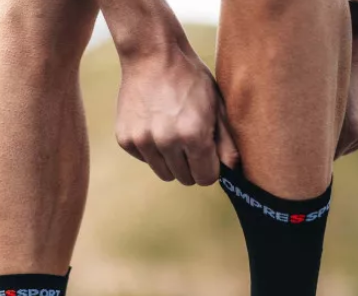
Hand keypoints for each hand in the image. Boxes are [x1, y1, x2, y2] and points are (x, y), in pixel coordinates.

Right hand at [115, 43, 238, 185]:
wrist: (151, 55)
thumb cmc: (189, 78)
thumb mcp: (216, 105)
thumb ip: (226, 142)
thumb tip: (232, 170)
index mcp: (193, 134)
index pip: (205, 178)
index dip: (210, 169)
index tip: (208, 157)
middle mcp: (167, 142)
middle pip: (184, 178)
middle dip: (191, 166)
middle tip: (190, 142)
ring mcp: (143, 142)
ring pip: (164, 173)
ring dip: (171, 161)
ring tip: (172, 133)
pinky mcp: (126, 140)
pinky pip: (146, 160)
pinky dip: (152, 150)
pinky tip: (154, 126)